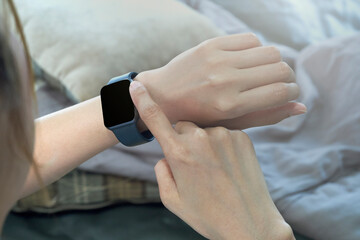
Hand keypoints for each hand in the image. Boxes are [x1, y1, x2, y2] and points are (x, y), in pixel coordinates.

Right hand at [130, 81, 294, 239]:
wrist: (250, 223)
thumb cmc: (208, 215)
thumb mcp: (172, 200)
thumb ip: (161, 171)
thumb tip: (165, 156)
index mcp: (179, 153)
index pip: (155, 119)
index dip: (142, 100)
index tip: (135, 84)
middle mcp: (201, 138)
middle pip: (182, 126)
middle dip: (182, 139)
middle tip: (194, 165)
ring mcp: (225, 135)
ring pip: (204, 130)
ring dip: (205, 143)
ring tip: (215, 170)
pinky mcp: (243, 137)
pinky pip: (224, 133)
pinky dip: (222, 145)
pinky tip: (229, 166)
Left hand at [136, 33, 305, 128]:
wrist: (163, 95)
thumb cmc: (200, 116)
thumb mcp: (232, 124)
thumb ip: (267, 116)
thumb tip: (301, 107)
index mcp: (231, 106)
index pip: (281, 91)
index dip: (293, 92)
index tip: (290, 93)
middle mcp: (226, 81)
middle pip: (280, 68)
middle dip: (287, 77)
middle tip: (280, 83)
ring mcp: (218, 60)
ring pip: (269, 51)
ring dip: (274, 62)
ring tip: (263, 73)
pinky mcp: (211, 44)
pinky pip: (251, 40)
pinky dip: (256, 50)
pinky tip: (247, 61)